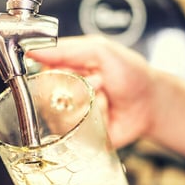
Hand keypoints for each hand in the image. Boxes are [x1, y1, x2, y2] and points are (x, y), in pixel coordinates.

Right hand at [28, 35, 156, 148]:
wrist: (152, 104)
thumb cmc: (130, 73)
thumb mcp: (100, 51)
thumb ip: (66, 49)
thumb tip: (32, 52)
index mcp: (64, 68)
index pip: (40, 71)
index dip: (52, 72)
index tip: (71, 71)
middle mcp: (62, 92)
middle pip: (46, 95)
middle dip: (77, 87)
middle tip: (99, 81)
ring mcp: (68, 114)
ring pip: (58, 114)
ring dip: (88, 103)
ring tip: (105, 96)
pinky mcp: (77, 134)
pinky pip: (71, 132)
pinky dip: (93, 120)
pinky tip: (106, 114)